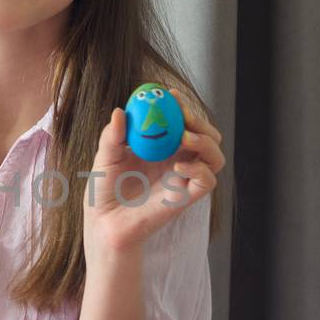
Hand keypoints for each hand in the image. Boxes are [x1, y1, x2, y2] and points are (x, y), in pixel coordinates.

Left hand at [83, 96, 224, 256]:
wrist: (104, 224)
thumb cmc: (105, 192)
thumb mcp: (105, 157)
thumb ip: (112, 136)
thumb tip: (118, 112)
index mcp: (162, 148)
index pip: (184, 123)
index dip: (183, 107)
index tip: (172, 95)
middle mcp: (177, 161)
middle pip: (207, 136)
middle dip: (200, 121)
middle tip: (183, 116)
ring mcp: (183, 180)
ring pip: (215, 157)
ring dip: (206, 142)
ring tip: (184, 138)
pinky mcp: (185, 198)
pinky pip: (207, 181)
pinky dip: (199, 169)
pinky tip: (177, 166)